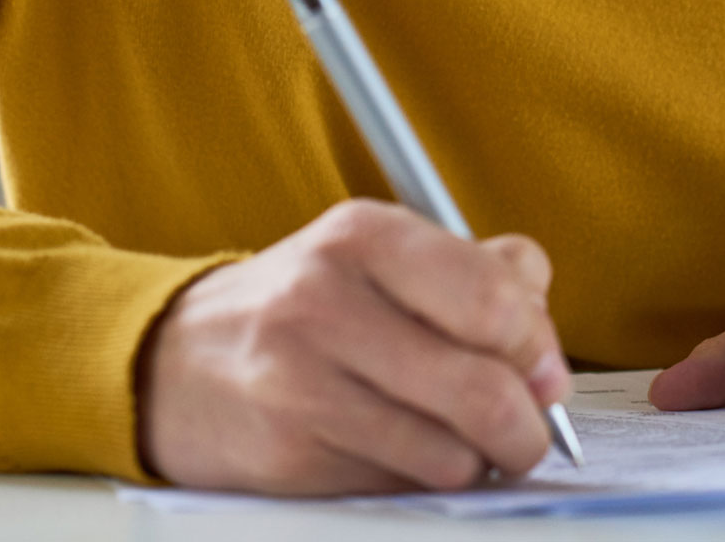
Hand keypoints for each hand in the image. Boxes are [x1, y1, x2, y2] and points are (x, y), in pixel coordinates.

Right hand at [136, 199, 571, 493]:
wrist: (178, 362)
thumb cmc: (307, 307)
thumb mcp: (383, 256)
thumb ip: (481, 273)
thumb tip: (547, 341)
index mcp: (363, 236)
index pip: (494, 300)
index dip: (539, 349)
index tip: (544, 371)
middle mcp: (326, 301)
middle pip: (483, 389)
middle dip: (527, 427)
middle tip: (528, 431)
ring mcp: (301, 383)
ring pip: (449, 454)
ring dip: (476, 461)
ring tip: (463, 442)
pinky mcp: (288, 456)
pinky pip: (401, 489)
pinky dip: (422, 482)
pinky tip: (404, 454)